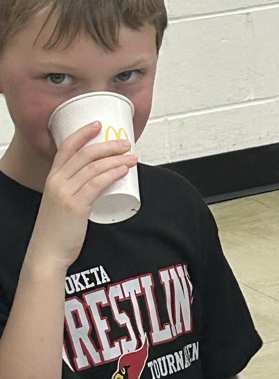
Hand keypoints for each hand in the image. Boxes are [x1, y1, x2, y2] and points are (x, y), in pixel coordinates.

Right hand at [29, 122, 137, 269]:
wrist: (47, 253)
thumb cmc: (57, 231)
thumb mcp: (61, 203)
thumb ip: (76, 191)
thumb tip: (100, 183)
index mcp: (52, 178)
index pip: (67, 147)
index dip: (83, 133)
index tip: (97, 125)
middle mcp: (57, 181)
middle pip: (85, 154)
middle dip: (108, 145)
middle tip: (125, 143)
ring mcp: (65, 193)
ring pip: (94, 167)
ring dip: (116, 159)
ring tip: (132, 157)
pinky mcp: (75, 206)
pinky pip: (97, 184)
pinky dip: (112, 174)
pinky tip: (123, 170)